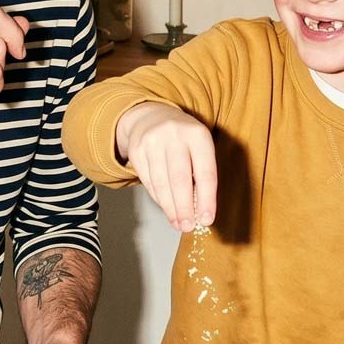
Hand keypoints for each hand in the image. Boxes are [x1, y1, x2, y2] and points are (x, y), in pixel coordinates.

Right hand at [116, 102, 216, 230]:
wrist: (151, 116)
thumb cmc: (183, 139)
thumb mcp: (199, 147)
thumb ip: (201, 174)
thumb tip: (200, 211)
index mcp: (198, 135)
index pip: (205, 172)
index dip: (207, 199)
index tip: (207, 219)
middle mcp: (174, 136)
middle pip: (179, 179)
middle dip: (184, 207)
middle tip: (188, 226)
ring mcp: (152, 142)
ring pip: (161, 183)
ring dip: (170, 208)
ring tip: (178, 223)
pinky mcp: (136, 150)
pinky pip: (148, 181)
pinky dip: (158, 198)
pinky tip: (166, 208)